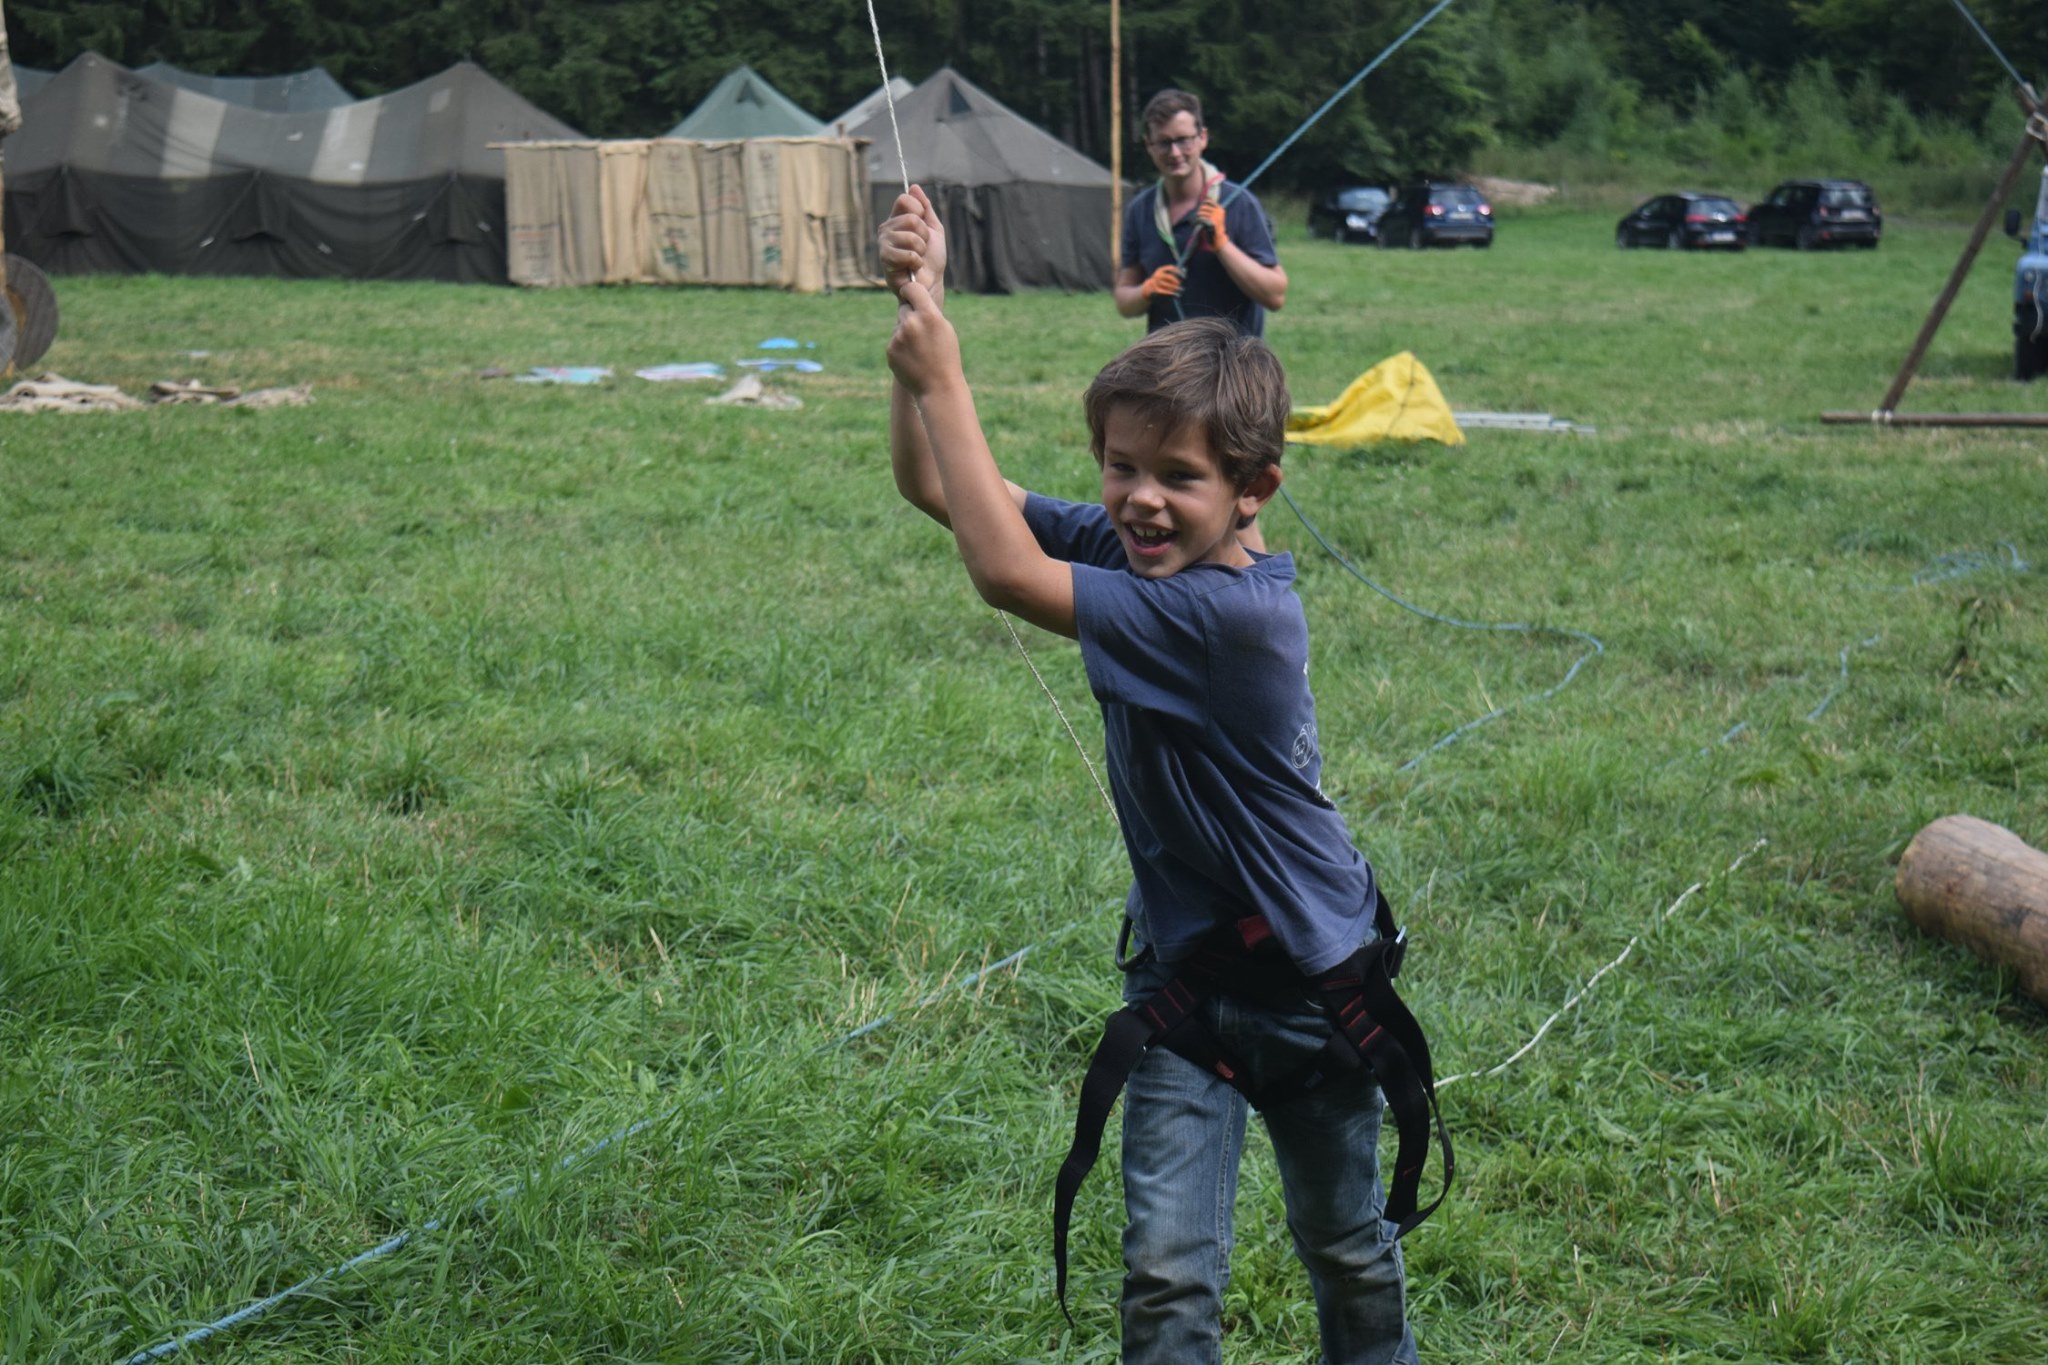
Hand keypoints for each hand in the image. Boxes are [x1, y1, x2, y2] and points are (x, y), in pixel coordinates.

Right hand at [879, 185, 946, 298]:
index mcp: (897, 219)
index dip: (919, 210)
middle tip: (921, 247)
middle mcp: (887, 228)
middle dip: (924, 235)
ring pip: (911, 236)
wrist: (931, 282)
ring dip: (921, 250)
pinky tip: (912, 267)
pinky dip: (916, 261)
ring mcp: (884, 243)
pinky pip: (908, 253)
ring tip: (917, 258)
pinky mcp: (885, 259)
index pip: (905, 200)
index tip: (923, 224)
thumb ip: (925, 208)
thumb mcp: (934, 229)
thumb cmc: (931, 258)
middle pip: (911, 218)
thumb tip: (914, 187)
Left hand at [886, 279, 962, 397]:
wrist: (938, 388)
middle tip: (923, 333)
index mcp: (929, 315)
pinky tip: (913, 359)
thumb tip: (912, 300)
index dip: (911, 291)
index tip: (911, 295)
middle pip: (904, 309)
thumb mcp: (945, 329)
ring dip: (906, 333)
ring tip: (920, 351)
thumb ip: (928, 312)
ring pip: (898, 326)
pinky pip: (894, 341)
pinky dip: (901, 348)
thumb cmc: (946, 357)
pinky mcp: (890, 350)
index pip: (911, 288)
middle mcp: (911, 323)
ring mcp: (898, 337)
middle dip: (911, 316)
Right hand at [1139, 264, 1182, 298]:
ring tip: (1179, 289)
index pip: (1171, 268)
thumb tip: (1185, 269)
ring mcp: (1155, 283)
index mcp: (1160, 270)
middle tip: (1180, 284)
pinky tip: (1176, 295)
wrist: (1148, 289)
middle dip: (1176, 280)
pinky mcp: (1155, 290)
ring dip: (1174, 287)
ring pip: (1167, 285)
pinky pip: (1164, 292)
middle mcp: (1157, 275)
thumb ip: (1175, 273)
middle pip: (1169, 276)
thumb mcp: (1166, 276)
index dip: (1179, 272)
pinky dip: (1171, 293)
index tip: (1184, 276)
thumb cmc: (1161, 282)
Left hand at [1196, 200, 1227, 251]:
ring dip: (1196, 217)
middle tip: (1196, 217)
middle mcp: (1218, 212)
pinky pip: (1201, 218)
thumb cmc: (1215, 228)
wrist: (1218, 239)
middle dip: (1198, 212)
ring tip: (1195, 221)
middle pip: (1203, 207)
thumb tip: (1205, 200)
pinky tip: (1194, 223)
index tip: (1200, 208)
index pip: (1209, 202)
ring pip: (1201, 213)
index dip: (1203, 204)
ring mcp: (1215, 217)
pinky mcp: (1211, 223)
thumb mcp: (1216, 217)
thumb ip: (1212, 209)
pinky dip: (1196, 221)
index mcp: (1220, 209)